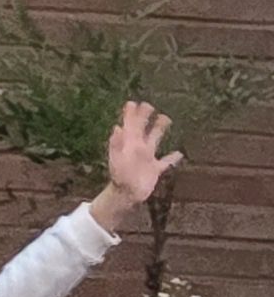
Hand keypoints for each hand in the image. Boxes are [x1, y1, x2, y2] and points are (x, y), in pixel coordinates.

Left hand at [96, 99, 180, 224]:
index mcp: (129, 145)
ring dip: (159, 130)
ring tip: (165, 118)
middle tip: (148, 105)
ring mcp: (147, 158)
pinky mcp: (155, 170)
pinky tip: (179, 153)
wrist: (125, 194)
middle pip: (142, 129)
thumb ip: (116, 143)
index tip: (133, 102)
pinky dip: (173, 158)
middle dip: (144, 117)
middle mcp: (138, 149)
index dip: (131, 115)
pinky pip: (166, 162)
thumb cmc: (119, 177)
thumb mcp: (116, 159)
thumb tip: (116, 127)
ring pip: (155, 140)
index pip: (130, 126)